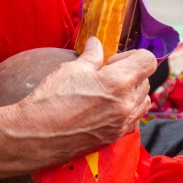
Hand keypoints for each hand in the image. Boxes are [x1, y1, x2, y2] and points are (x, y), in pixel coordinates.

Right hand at [0, 38, 155, 179]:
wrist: (35, 136)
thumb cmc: (50, 99)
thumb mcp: (70, 69)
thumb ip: (91, 56)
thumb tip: (96, 44)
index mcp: (118, 82)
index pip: (148, 61)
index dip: (133, 56)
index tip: (113, 61)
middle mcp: (126, 104)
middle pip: (145, 80)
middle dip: (130, 73)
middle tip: (105, 75)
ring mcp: (122, 124)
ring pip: (143, 101)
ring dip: (131, 92)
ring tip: (108, 92)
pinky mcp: (115, 138)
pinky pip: (134, 120)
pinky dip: (127, 111)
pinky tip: (106, 108)